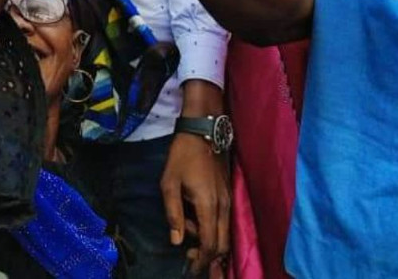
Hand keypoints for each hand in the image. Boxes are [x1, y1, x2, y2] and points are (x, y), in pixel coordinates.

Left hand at [161, 132, 229, 276]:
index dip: (201, 261)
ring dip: (208, 240)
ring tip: (187, 226)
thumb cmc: (183, 156)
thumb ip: (173, 214)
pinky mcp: (229, 195)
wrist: (203, 132)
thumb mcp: (169, 184)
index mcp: (208, 206)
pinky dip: (213, 229)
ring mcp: (229, 200)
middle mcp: (223, 207)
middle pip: (222, 244)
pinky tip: (196, 218)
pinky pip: (225, 222)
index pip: (210, 244)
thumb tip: (177, 241)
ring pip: (225, 234)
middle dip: (207, 256)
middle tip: (187, 254)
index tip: (190, 269)